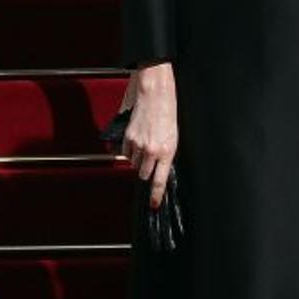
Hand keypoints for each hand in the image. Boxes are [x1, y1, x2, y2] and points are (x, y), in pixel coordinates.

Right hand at [121, 62, 177, 209]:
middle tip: (150, 159)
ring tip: (145, 143)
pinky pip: (125, 152)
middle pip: (143, 174)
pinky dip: (129, 149)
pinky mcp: (128, 137)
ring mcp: (138, 145)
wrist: (156, 94)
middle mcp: (152, 151)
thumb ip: (166, 154)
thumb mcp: (173, 136)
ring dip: (137, 158)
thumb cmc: (168, 113)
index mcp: (167, 151)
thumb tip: (160, 168)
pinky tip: (137, 138)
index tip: (153, 204)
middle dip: (146, 170)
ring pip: (134, 163)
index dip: (155, 195)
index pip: (159, 180)